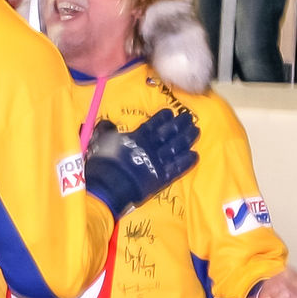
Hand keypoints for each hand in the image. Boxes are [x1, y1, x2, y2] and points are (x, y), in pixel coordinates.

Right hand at [83, 110, 198, 218]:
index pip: (154, 124)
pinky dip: (187, 161)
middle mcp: (151, 147)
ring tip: (196, 131)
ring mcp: (158, 162)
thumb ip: (106, 130)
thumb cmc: (103, 162)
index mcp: (138, 137)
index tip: (171, 112)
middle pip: (170, 133)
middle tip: (189, 117)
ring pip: (177, 147)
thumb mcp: (100, 141)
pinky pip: (178, 168)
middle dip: (181, 124)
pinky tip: (195, 155)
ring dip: (187, 138)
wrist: (109, 185)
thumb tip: (107, 123)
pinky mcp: (162, 177)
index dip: (163, 118)